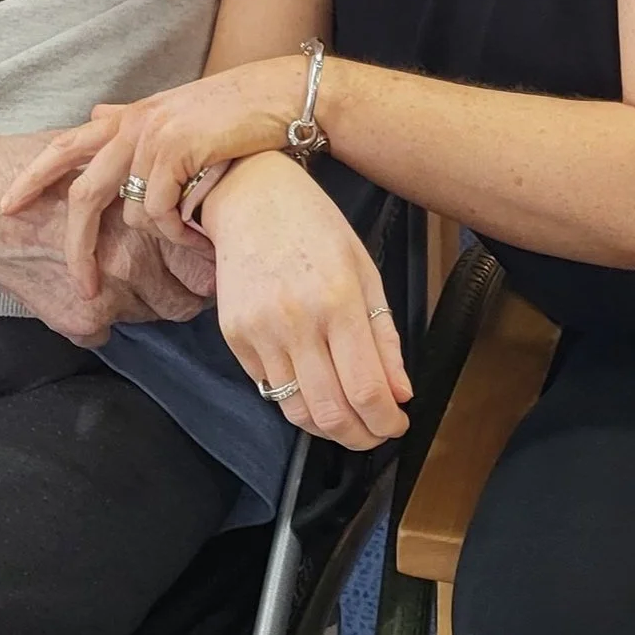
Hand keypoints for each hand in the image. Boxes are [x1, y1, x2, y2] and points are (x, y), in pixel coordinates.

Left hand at [0, 58, 308, 289]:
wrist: (283, 95)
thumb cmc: (235, 113)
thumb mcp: (174, 111)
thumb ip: (134, 121)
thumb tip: (95, 113)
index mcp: (128, 116)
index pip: (64, 146)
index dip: (31, 178)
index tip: (6, 207)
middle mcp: (133, 123)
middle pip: (83, 194)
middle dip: (76, 245)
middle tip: (83, 284)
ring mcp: (153, 135)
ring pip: (130, 211)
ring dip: (158, 236)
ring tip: (189, 235)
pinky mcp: (177, 149)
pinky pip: (162, 212)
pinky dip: (179, 230)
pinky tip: (202, 228)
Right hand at [0, 118, 213, 344]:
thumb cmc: (35, 168)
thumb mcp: (98, 151)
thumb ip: (144, 167)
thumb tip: (189, 175)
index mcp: (146, 217)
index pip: (205, 259)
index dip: (205, 254)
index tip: (202, 252)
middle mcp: (133, 261)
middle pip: (188, 297)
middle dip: (186, 286)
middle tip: (175, 272)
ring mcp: (107, 296)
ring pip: (154, 316)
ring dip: (147, 301)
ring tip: (128, 277)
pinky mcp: (79, 320)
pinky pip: (111, 330)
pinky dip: (105, 313)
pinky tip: (88, 286)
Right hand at [200, 155, 410, 446]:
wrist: (250, 197)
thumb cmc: (314, 226)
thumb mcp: (365, 270)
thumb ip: (384, 336)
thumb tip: (400, 393)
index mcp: (338, 300)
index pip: (366, 389)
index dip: (386, 422)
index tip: (396, 424)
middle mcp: (296, 321)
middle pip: (331, 413)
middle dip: (361, 437)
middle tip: (375, 432)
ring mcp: (259, 332)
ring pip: (296, 412)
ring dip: (328, 429)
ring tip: (348, 420)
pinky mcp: (234, 338)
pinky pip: (268, 389)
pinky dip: (296, 399)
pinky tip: (313, 386)